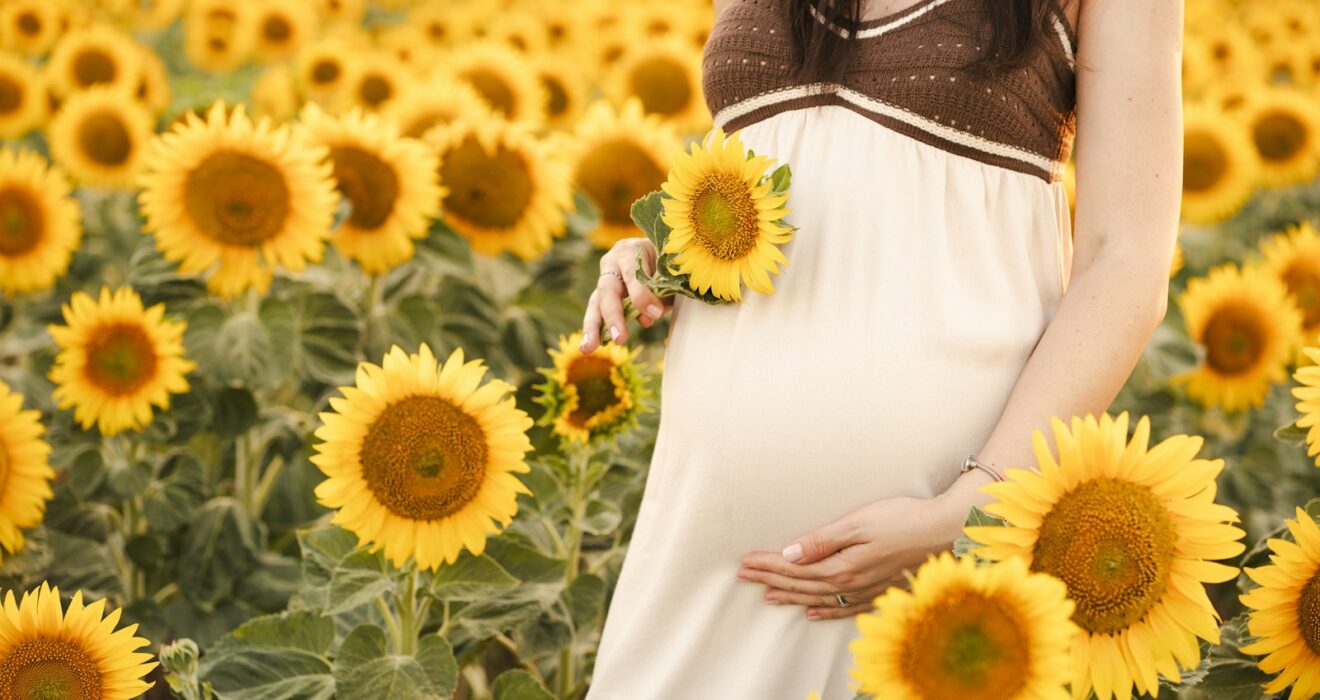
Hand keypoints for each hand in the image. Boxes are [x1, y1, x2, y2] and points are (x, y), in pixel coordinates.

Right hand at [580, 237, 671, 351]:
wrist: (657, 251)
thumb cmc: (666, 260)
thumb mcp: (668, 270)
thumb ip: (661, 291)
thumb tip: (649, 317)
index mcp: (630, 250)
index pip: (633, 274)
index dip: (642, 295)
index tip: (656, 313)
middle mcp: (612, 264)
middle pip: (607, 290)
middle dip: (613, 316)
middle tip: (619, 338)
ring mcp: (605, 280)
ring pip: (596, 303)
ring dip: (593, 327)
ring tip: (587, 348)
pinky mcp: (603, 295)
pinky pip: (597, 312)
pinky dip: (595, 330)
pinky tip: (588, 346)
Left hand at [735, 495, 965, 619]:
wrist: (945, 531)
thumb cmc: (902, 519)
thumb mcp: (858, 523)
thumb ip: (823, 541)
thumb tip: (789, 555)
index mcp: (843, 566)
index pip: (795, 569)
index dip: (768, 565)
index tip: (746, 562)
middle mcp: (852, 583)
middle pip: (803, 584)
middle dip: (772, 579)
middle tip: (745, 575)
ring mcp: (867, 590)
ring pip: (820, 597)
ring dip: (792, 595)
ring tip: (768, 594)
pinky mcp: (880, 591)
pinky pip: (845, 607)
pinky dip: (826, 610)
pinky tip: (813, 611)